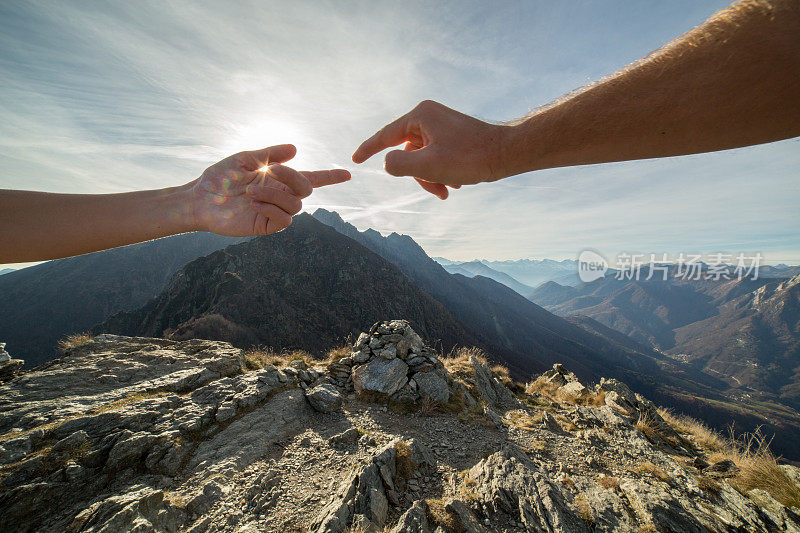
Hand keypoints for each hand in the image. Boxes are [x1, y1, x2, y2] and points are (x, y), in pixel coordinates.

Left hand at [188, 144, 349, 235]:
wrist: (200, 198)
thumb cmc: (220, 177)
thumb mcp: (245, 158)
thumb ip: (270, 153)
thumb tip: (296, 149)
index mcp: (278, 179)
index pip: (310, 178)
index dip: (330, 176)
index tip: (348, 173)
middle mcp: (280, 195)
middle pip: (306, 189)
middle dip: (292, 177)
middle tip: (270, 171)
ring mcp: (274, 212)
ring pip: (296, 205)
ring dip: (275, 194)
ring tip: (252, 193)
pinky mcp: (266, 226)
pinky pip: (285, 220)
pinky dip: (272, 209)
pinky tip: (254, 204)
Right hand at [352, 100, 506, 198]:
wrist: (507, 154)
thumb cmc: (470, 157)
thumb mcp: (427, 165)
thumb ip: (397, 165)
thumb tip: (387, 164)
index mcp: (420, 115)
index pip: (386, 135)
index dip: (368, 149)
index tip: (355, 160)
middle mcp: (429, 116)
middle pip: (406, 152)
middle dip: (418, 176)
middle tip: (437, 191)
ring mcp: (441, 126)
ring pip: (422, 158)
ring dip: (431, 178)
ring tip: (448, 190)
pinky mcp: (452, 136)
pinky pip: (435, 157)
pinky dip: (440, 173)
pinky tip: (455, 184)